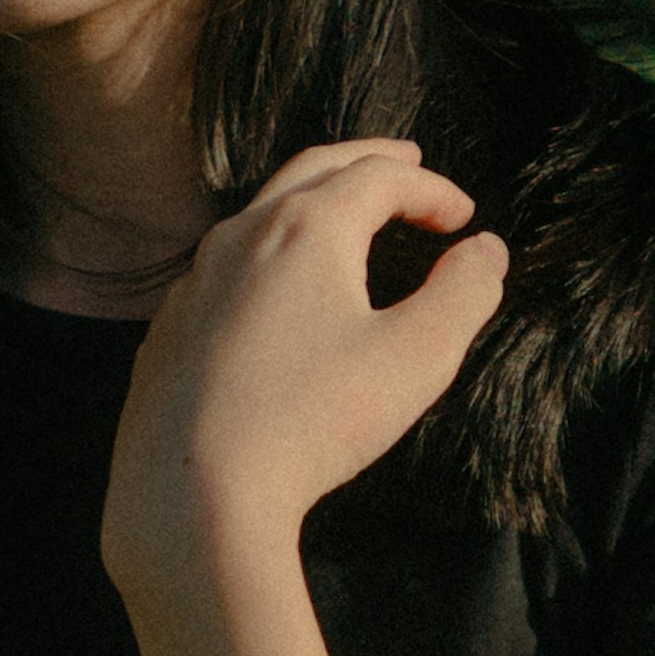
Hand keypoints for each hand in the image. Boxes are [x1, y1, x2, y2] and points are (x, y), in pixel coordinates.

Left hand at [102, 139, 506, 598]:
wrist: (192, 494)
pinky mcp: (169, 330)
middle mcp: (242, 236)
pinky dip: (267, 255)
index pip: (380, 178)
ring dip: (312, 202)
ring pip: (259, 214)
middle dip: (367, 161)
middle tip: (407, 162)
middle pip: (313, 169)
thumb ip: (464, 294)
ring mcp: (195, 281)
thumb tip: (486, 251)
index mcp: (306, 228)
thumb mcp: (416, 358)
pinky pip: (224, 270)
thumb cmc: (312, 422)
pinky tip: (276, 292)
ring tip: (345, 216)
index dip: (431, 190)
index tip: (464, 218)